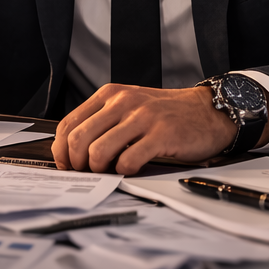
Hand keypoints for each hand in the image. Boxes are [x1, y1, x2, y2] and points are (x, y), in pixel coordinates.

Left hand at [51, 83, 268, 174]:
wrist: (207, 110)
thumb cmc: (165, 114)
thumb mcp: (128, 107)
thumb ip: (104, 121)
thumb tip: (74, 151)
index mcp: (109, 95)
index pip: (68, 124)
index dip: (61, 150)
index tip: (66, 165)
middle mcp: (122, 103)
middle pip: (78, 139)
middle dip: (76, 164)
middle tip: (85, 174)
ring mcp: (142, 118)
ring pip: (98, 150)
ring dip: (97, 170)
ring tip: (107, 173)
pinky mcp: (161, 135)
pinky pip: (128, 160)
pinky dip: (123, 172)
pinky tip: (129, 170)